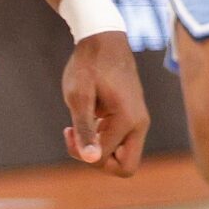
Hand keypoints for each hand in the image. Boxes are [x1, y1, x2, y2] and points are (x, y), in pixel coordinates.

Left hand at [61, 32, 148, 177]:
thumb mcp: (79, 98)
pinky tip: (86, 120)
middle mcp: (139, 124)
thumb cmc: (88, 67)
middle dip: (97, 161)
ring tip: (77, 127)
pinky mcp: (132, 117)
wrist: (103, 41)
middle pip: (125, 167)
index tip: (69, 131)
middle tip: (77, 138)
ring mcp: (138, 121)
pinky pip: (120, 142)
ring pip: (122, 155)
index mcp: (128, 121)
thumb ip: (85, 130)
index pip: (106, 160)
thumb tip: (91, 160)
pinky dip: (102, 138)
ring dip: (98, 148)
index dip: (82, 154)